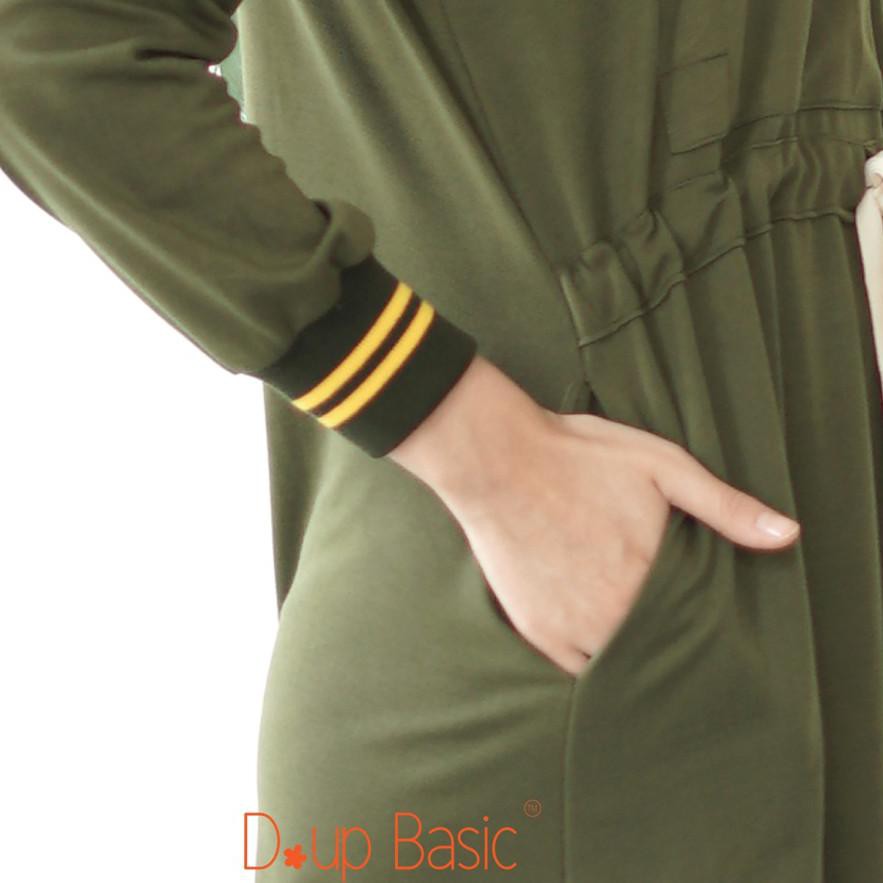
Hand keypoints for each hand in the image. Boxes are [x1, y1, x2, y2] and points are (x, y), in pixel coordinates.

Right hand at [387, 356, 800, 675]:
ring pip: (620, 664)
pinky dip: (592, 660)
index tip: (706, 618)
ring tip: (639, 633)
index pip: (697, 626)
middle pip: (659, 649)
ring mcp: (571, 627)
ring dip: (634, 654)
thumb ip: (725, 506)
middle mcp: (613, 616)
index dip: (704, 623)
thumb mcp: (662, 466)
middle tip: (672, 625)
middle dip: (670, 640)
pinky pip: (575, 668)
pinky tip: (600, 638)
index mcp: (650, 579)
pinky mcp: (536, 629)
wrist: (498, 460)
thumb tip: (789, 535)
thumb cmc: (579, 457)